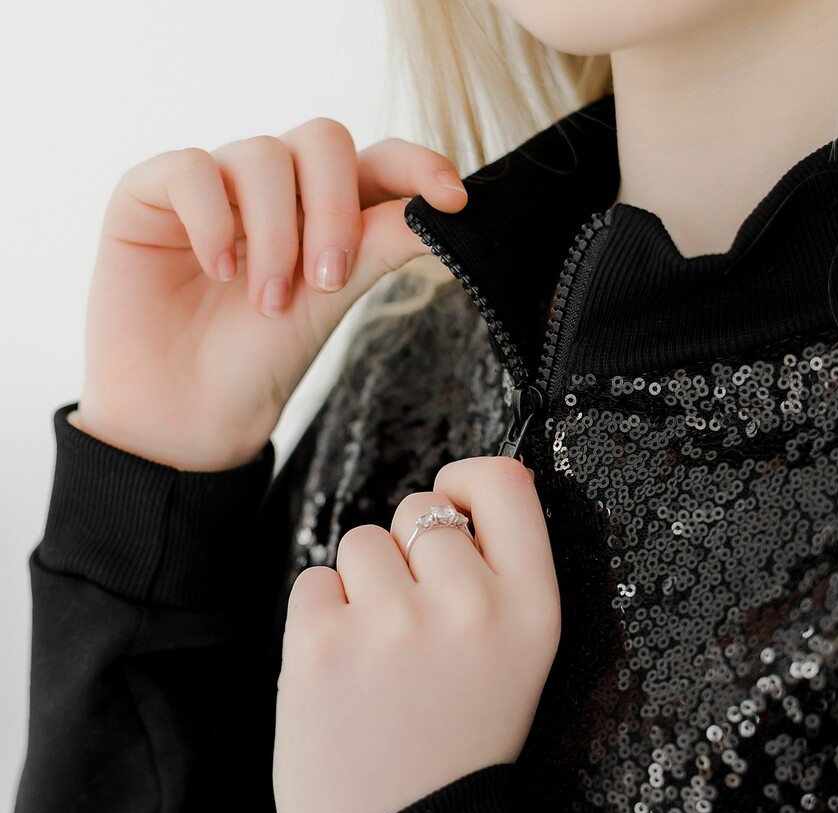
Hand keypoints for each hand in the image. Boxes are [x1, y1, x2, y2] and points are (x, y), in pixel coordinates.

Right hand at [73, 119, 466, 470]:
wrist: (185, 413)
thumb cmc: (257, 362)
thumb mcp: (330, 304)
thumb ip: (379, 247)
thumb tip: (441, 209)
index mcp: (321, 210)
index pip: (376, 161)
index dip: (416, 166)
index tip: (452, 199)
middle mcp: (271, 187)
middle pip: (323, 140)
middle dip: (333, 209)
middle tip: (327, 280)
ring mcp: (213, 184)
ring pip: (263, 153)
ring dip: (275, 234)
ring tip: (266, 301)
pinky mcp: (151, 191)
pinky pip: (193, 168)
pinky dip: (213, 220)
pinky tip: (217, 270)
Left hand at [273, 456, 560, 812]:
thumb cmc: (454, 756)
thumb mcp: (515, 668)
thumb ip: (494, 585)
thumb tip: (443, 503)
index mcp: (533, 613)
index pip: (505, 484)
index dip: (466, 481)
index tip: (448, 502)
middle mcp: (471, 606)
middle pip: (419, 512)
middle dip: (406, 558)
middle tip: (412, 638)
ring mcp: (395, 623)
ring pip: (360, 544)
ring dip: (359, 591)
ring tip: (377, 664)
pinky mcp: (322, 643)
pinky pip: (312, 582)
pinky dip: (318, 622)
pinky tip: (342, 678)